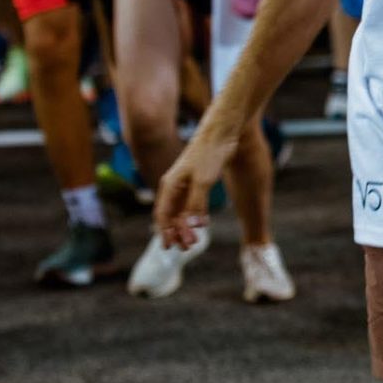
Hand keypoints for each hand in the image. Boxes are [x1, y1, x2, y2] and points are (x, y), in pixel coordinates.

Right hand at [154, 126, 239, 249]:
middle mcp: (174, 186)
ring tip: (193, 242)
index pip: (163, 214)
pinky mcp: (197, 181)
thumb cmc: (209, 154)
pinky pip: (190, 204)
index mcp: (170, 185)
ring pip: (180, 211)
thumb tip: (193, 226)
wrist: (220, 133)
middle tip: (186, 248)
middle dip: (176, 233)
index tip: (169, 247)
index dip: (165, 232)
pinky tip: (201, 225)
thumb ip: (197, 203)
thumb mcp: (204, 181)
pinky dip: (193, 216)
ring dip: (185, 227)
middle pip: (170, 215)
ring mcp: (185, 184)